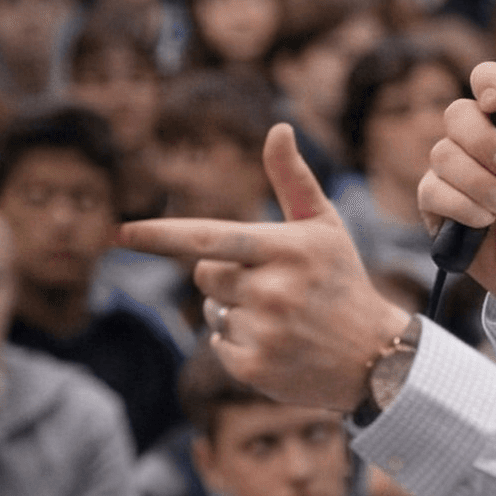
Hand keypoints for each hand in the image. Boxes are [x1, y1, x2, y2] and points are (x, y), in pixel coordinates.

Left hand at [121, 125, 410, 413]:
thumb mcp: (324, 227)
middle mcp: (273, 290)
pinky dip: (238, 344)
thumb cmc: (340, 280)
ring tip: (282, 319)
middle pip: (204, 274)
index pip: (209, 237)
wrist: (374, 357)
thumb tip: (277, 127)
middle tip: (272, 286)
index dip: (161, 235)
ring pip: (212, 310)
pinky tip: (277, 344)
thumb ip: (292, 179)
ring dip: (235, 312)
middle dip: (225, 276)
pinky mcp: (254, 367)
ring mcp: (263, 331)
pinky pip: (217, 344)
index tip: (122, 233)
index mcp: (286, 248)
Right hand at [418, 61, 495, 314]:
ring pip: (442, 154)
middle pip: (457, 114)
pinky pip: (432, 191)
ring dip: (477, 182)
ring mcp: (450, 171)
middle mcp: (474, 141)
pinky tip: (483, 222)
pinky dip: (461, 207)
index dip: (487, 83)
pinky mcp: (434, 203)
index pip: (486, 82)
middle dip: (482, 141)